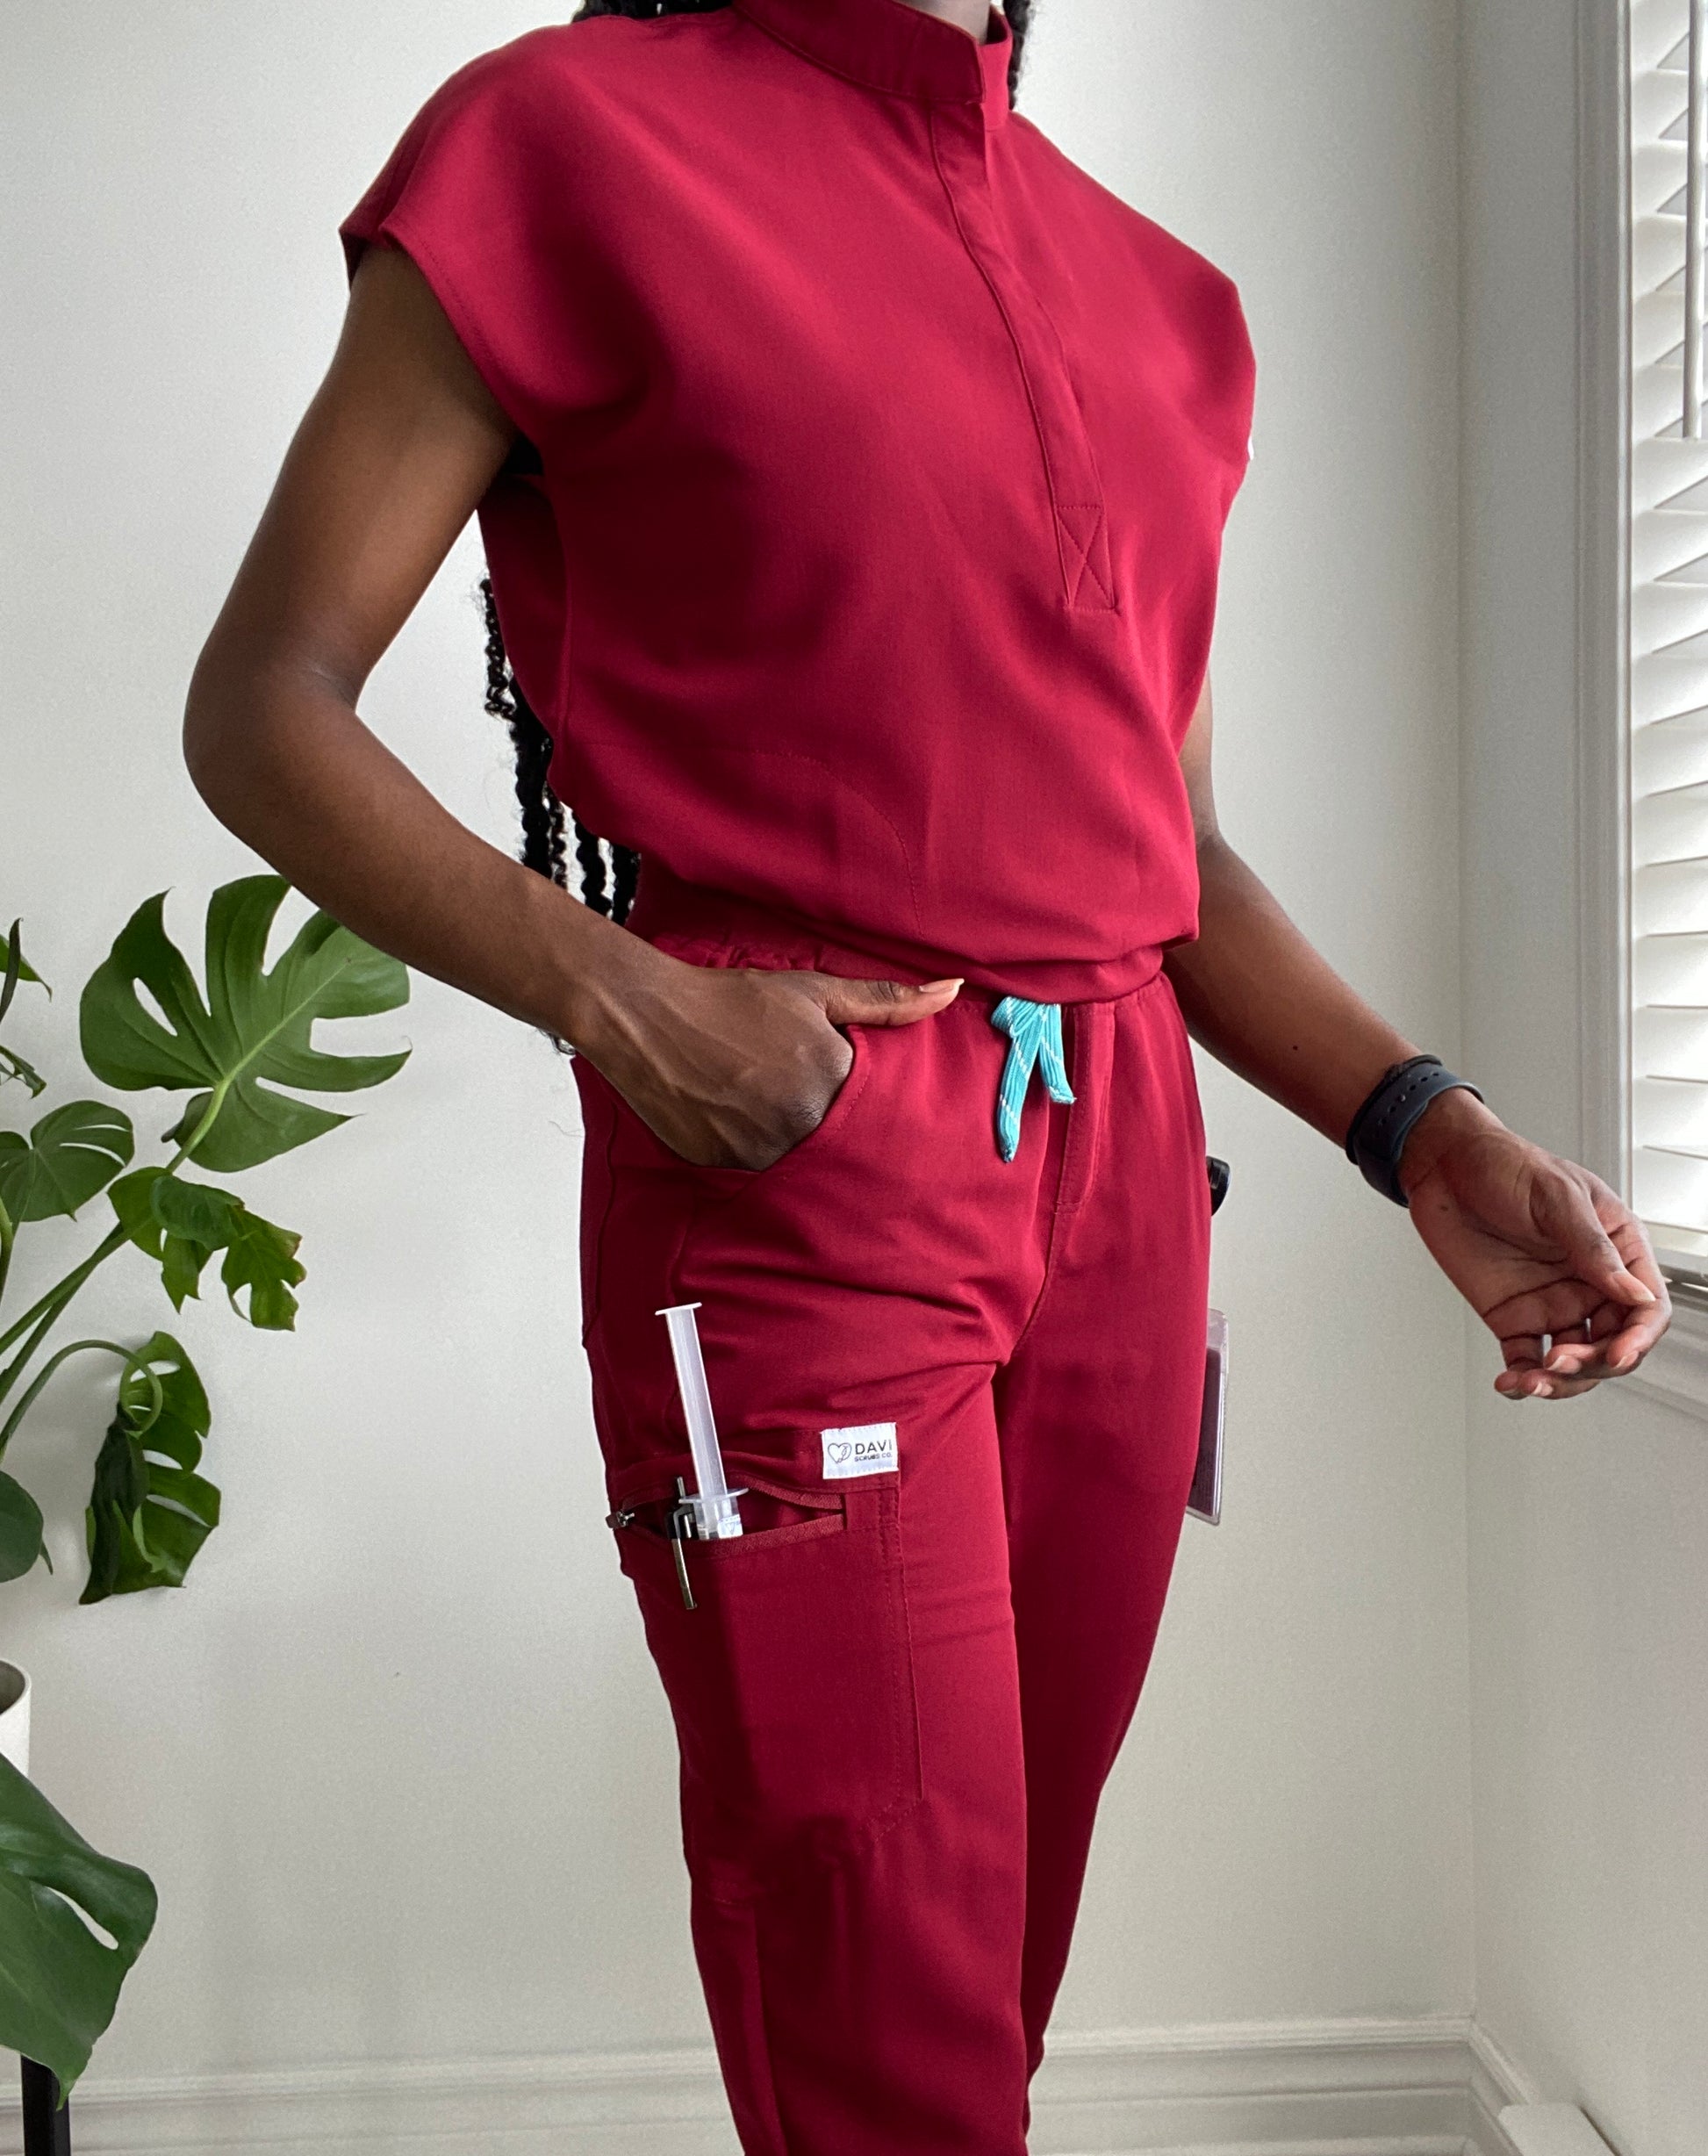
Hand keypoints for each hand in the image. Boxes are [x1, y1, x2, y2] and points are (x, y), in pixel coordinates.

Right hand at [576, 945, 961, 1169]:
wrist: (647, 1017)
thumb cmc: (733, 999)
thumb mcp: (815, 992)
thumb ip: (888, 1000)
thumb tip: (952, 990)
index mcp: (833, 1078)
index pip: (877, 1109)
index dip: (870, 1100)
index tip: (856, 1093)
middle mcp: (801, 1122)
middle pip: (840, 1137)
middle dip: (833, 1121)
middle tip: (801, 1092)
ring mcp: (762, 1150)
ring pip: (802, 1158)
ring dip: (797, 1139)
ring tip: (765, 1101)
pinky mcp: (726, 1167)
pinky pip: (761, 1169)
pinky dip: (760, 1149)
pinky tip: (741, 1117)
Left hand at [1397, 1089, 1670, 1398]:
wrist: (1444, 1165)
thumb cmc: (1505, 1164)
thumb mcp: (1556, 1197)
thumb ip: (1592, 1248)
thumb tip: (1634, 1294)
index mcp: (1616, 1248)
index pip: (1647, 1307)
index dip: (1639, 1337)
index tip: (1618, 1354)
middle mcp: (1589, 1282)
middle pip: (1613, 1344)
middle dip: (1594, 1363)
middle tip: (1563, 1362)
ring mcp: (1553, 1302)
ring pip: (1574, 1362)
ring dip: (1560, 1381)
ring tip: (1533, 1381)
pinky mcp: (1514, 1317)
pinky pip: (1527, 1360)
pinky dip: (1523, 1380)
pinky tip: (1512, 1384)